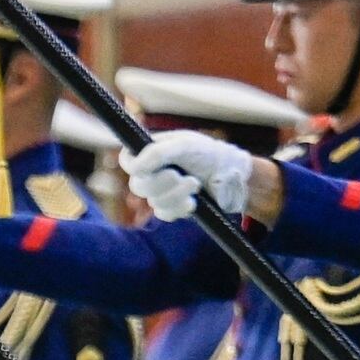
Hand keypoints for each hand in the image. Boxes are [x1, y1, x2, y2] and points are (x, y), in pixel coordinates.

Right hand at [123, 131, 254, 222]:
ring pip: (153, 201)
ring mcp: (162, 191)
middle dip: (161, 183)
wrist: (232, 177)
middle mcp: (153, 172)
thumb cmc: (209, 154)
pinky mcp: (172, 207)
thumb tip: (134, 169)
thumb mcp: (184, 145)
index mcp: (151, 152)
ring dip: (176, 194)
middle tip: (180, 176)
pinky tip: (193, 201)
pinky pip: (164, 214)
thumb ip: (156, 154)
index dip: (133, 167)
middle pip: (138, 186)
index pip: (127, 161)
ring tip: (195, 184)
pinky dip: (179, 208)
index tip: (145, 168)